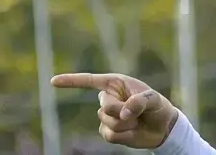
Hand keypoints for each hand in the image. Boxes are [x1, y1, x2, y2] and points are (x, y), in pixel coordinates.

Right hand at [51, 73, 178, 148]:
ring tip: (137, 121)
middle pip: (104, 107)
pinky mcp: (109, 131)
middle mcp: (109, 98)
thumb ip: (140, 102)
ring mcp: (107, 116)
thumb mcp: (155, 100)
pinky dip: (123, 135)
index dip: (71, 81)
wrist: (163, 129)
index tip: (53, 81)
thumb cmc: (158, 108)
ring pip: (107, 122)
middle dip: (121, 111)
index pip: (90, 81)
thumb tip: (124, 112)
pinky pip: (109, 135)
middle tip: (137, 112)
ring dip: (125, 124)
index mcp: (116, 84)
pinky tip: (132, 131)